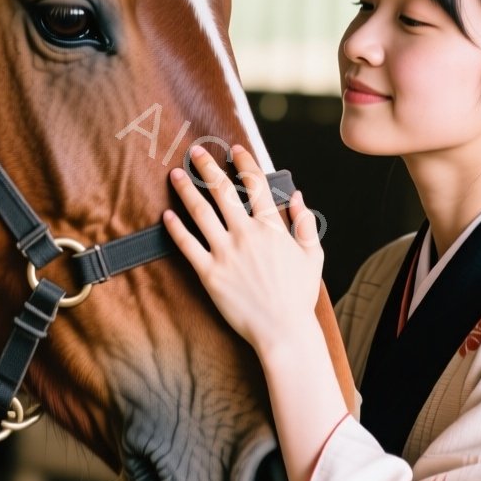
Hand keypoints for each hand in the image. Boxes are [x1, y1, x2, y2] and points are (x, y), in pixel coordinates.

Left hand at [162, 144, 324, 353]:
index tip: (234, 150)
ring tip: (176, 174)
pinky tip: (167, 214)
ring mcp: (225, 253)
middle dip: (207, 167)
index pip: (256, 185)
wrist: (282, 330)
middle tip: (196, 152)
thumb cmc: (298, 295)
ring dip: (186, 190)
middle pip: (222, 191)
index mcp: (271, 228)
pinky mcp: (209, 273)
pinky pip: (187, 245)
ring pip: (201, 212)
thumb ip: (304, 223)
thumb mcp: (313, 255)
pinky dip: (176, 228)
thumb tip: (297, 197)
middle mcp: (246, 234)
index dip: (244, 163)